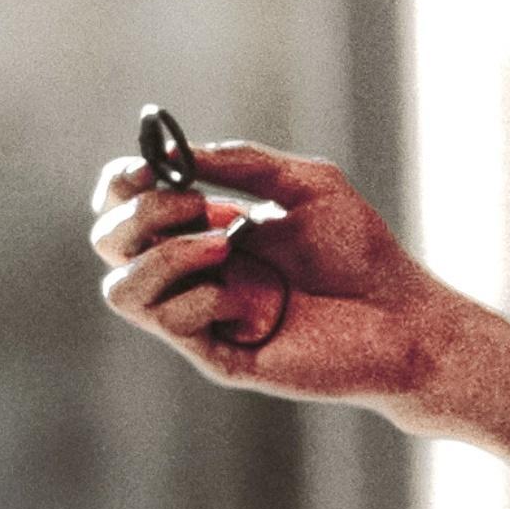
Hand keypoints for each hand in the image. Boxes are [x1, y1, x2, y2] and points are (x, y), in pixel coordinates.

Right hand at [89, 139, 458, 406]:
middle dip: (146, 211)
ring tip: (226, 246)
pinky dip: (200, 296)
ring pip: (120, 289)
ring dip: (164, 256)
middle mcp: (191, 272)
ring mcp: (199, 315)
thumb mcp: (305, 184)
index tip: (153, 167)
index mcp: (203, 227)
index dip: (122, 181)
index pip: (126, 203)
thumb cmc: (360, 251)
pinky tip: (251, 298)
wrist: (402, 316)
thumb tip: (173, 154)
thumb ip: (242, 162)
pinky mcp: (217, 354)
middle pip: (107, 239)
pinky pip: (168, 322)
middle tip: (211, 208)